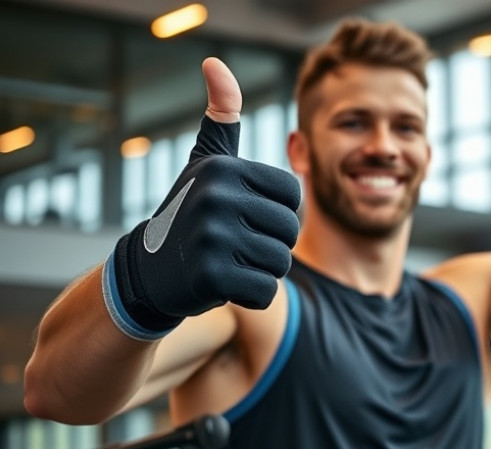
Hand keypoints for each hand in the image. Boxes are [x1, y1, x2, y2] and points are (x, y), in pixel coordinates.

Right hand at [102, 58, 301, 339]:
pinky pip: (264, 291)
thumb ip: (221, 118)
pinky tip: (224, 285)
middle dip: (271, 245)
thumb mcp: (205, 162)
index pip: (293, 196)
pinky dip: (251, 294)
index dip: (278, 213)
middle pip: (290, 231)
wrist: (149, 271)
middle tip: (236, 245)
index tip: (246, 216)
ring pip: (279, 262)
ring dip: (261, 270)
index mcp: (224, 169)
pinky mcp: (210, 276)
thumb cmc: (190, 212)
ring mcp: (211, 236)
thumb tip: (215, 64)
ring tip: (229, 262)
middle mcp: (216, 197)